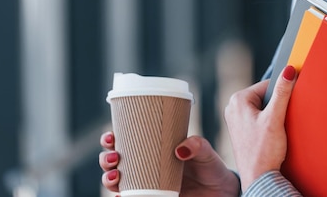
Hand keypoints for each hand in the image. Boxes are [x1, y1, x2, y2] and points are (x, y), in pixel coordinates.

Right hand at [99, 132, 239, 196]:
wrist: (220, 191)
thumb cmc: (210, 166)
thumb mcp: (206, 152)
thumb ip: (197, 145)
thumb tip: (181, 148)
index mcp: (153, 147)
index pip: (126, 140)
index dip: (111, 139)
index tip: (111, 137)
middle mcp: (145, 165)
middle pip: (114, 161)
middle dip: (106, 159)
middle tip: (114, 158)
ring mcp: (146, 184)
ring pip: (116, 181)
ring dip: (108, 179)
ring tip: (116, 176)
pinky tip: (121, 195)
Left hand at [224, 65, 296, 190]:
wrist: (259, 178)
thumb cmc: (263, 152)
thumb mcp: (275, 118)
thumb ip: (282, 92)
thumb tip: (288, 71)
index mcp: (238, 100)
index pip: (267, 85)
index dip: (280, 94)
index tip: (287, 106)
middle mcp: (233, 107)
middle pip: (264, 96)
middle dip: (276, 107)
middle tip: (278, 122)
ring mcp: (236, 119)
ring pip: (262, 108)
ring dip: (272, 116)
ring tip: (273, 131)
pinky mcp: (241, 130)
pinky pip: (258, 118)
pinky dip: (267, 124)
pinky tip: (269, 136)